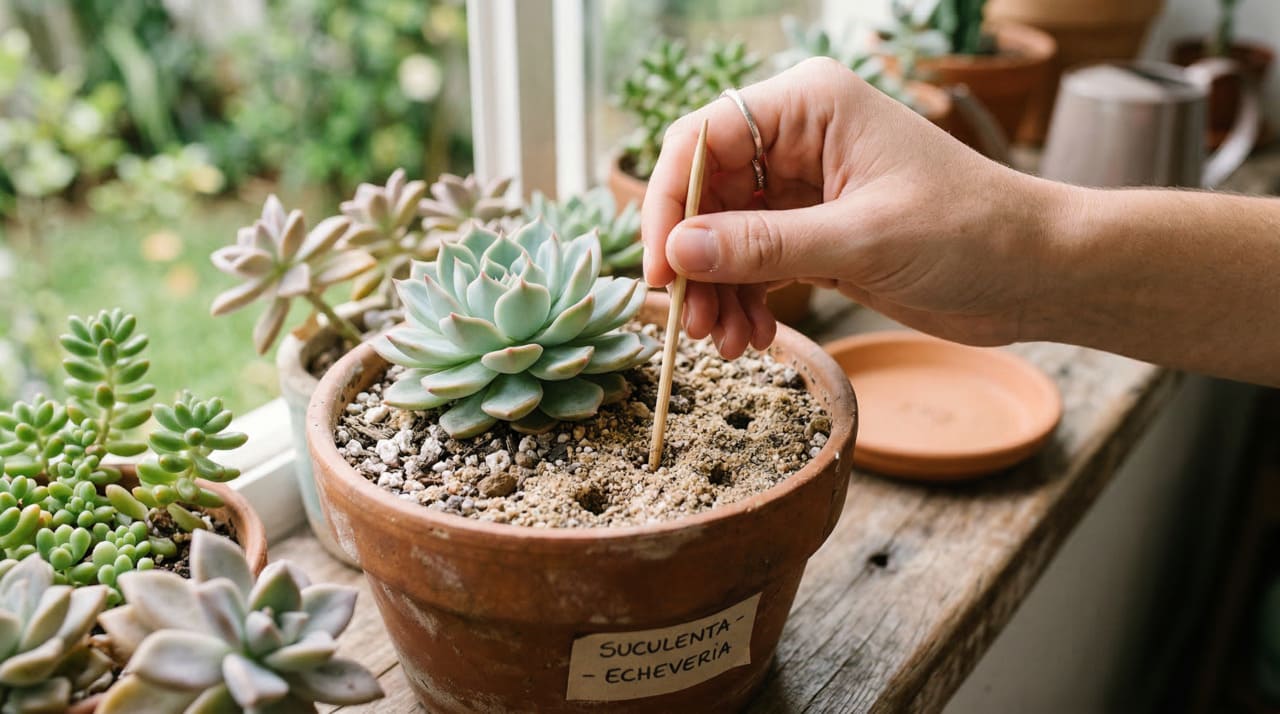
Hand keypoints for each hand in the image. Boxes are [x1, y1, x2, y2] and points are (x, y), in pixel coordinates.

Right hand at [642, 57, 1061, 356]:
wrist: (1038, 275)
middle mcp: (799, 137)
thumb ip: (764, 245)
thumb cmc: (972, 234)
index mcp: (809, 104)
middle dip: (693, 261)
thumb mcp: (863, 239)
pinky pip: (753, 262)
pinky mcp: (815, 231)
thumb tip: (679, 250)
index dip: (666, 204)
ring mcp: (805, 186)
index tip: (662, 272)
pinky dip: (745, 300)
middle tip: (693, 325)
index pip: (701, 139)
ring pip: (723, 234)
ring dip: (717, 290)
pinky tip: (754, 337)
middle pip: (704, 192)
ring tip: (728, 344)